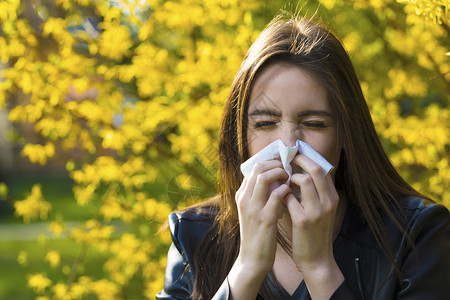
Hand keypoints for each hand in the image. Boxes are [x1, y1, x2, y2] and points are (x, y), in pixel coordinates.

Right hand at [228, 160, 289, 298]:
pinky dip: (286, 190)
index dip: (270, 162)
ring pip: (264, 177)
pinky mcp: (264, 219)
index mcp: (241, 195)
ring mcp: (253, 208)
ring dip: (281, 174)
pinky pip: (276, 195)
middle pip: (258, 168)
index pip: (253, 168)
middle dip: (276, 164)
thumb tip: (274, 179)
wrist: (252, 259)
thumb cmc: (257, 233)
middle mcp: (244, 199)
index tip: (283, 164)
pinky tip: (292, 193)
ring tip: (290, 178)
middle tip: (289, 168)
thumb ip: (259, 195)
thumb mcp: (252, 211)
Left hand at [285, 153, 343, 298]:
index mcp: (333, 197)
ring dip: (289, 178)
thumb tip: (298, 173)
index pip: (323, 169)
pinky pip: (289, 198)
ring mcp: (317, 211)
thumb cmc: (315, 233)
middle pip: (316, 169)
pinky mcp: (304, 221)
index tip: (295, 153)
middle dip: (299, 160)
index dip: (307, 158)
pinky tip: (277, 198)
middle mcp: (328, 202)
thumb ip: (314, 193)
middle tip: (286, 159)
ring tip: (281, 181)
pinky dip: (281, 194)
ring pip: (304, 180)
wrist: (317, 260)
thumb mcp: (321, 211)